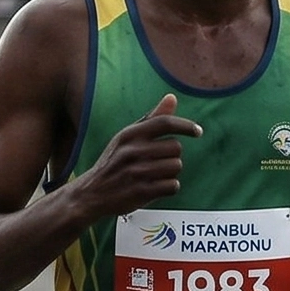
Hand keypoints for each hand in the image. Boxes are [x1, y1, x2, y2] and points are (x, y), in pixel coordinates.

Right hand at [72, 94, 200, 217]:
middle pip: (176, 148)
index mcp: (129, 135)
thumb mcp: (127, 137)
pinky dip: (169, 187)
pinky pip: (173, 186)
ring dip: (171, 172)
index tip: (198, 132)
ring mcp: (137, 172)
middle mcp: (132, 151)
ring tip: (155, 175)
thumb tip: (172, 98)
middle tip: (159, 161)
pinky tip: (156, 187)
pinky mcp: (141, 192)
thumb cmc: (114, 161)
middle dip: (173, 155)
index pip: (164, 123)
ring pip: (176, 167)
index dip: (185, 126)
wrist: (92, 192)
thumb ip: (152, 118)